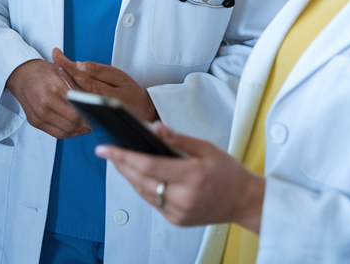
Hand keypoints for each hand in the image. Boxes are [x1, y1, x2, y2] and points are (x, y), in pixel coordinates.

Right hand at [4, 58, 90, 138]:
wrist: (20, 74)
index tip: (99, 115)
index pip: (78, 109)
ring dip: (79, 131)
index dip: (91, 115)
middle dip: (87, 124)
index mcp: (55, 88)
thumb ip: (79, 85)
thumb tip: (96, 100)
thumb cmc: (43, 72)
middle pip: (73, 122)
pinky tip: (76, 128)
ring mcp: (38, 114)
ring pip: (66, 131)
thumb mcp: (63, 71)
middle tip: (96, 122)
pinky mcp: (35, 122)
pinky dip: (68, 133)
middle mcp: (45, 103)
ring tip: (88, 126)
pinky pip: (56, 134)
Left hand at [51, 48, 157, 121]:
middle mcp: (91, 104)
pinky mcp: (88, 117)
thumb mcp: (119, 77)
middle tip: (55, 56)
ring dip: (63, 80)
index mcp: (99, 93)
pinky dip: (70, 90)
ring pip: (71, 94)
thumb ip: (99, 71)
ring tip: (60, 65)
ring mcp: (89, 112)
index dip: (65, 63)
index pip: (77, 75)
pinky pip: (75, 102)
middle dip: (61, 70)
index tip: (56, 53)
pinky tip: (68, 82)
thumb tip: (79, 65)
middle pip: (70, 85)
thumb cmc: (131, 94)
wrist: (141, 114)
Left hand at [96, 122, 265, 231]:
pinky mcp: (177, 220)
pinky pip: (152, 202)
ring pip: (143, 192)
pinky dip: (142, 187)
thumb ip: (178, 139)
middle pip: (140, 180)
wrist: (244, 201)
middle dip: (120, 165)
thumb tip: (155, 128)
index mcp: (192, 176)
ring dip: (128, 176)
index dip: (123, 156)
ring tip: (118, 160)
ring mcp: (179, 212)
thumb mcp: (206, 148)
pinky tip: (136, 175)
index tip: (106, 148)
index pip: (148, 165)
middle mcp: (184, 198)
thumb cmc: (228, 173)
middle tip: (106, 151)